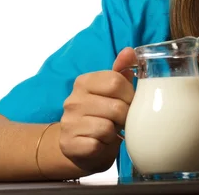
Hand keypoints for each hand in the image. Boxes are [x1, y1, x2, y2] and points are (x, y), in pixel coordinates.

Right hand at [59, 47, 136, 173]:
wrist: (78, 145)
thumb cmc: (101, 114)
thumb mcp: (110, 91)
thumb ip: (120, 70)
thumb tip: (129, 51)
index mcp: (84, 82)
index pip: (116, 81)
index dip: (129, 95)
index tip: (129, 102)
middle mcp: (73, 100)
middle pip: (116, 107)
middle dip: (125, 116)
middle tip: (121, 120)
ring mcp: (69, 123)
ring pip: (108, 128)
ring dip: (115, 133)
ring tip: (110, 132)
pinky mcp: (69, 144)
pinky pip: (98, 145)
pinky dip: (105, 146)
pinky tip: (101, 143)